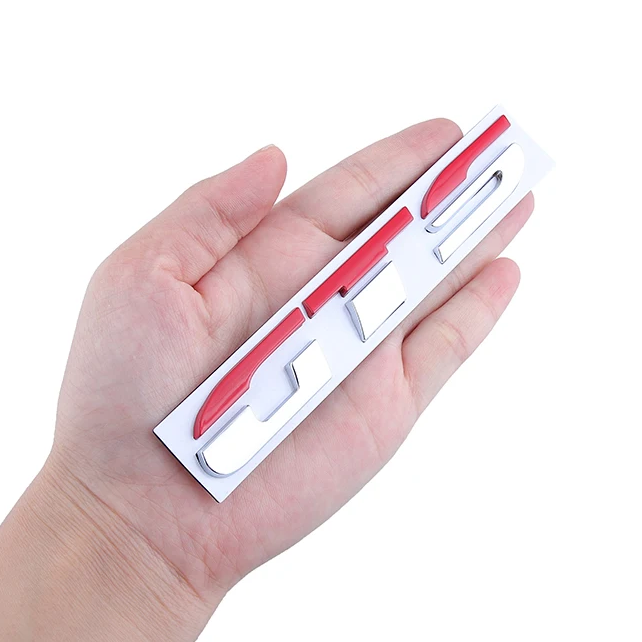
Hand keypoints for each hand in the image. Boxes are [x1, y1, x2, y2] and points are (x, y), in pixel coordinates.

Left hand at [51, 119, 532, 601]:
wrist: (143, 509)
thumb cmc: (122, 392)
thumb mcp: (143, 276)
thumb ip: (209, 211)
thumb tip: (275, 154)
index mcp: (267, 259)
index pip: (349, 194)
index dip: (399, 160)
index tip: (447, 132)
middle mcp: (321, 300)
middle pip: (403, 230)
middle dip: (453, 190)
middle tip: (504, 150)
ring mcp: (359, 353)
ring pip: (433, 282)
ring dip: (477, 239)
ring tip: (520, 196)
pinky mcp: (386, 407)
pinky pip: (444, 348)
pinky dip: (477, 311)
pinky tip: (506, 272)